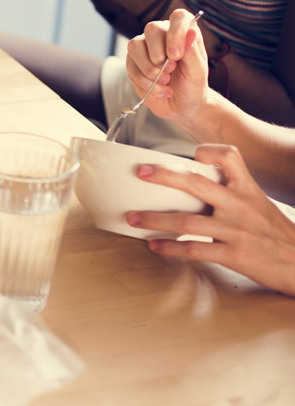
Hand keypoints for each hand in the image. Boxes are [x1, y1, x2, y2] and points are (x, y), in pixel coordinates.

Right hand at [125, 8, 209, 126]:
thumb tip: (191, 31)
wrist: (181, 105)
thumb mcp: (198, 72)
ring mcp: (145, 47)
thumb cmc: (193, 86)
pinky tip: (159, 88)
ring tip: (165, 81)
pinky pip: (131, 66)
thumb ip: (193, 51)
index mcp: (184, 32)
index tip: (176, 56)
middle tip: (171, 70)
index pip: (178, 18)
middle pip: (152, 28)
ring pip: (135, 45)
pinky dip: (146, 82)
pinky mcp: (133, 62)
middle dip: (159, 54)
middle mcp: (163, 35)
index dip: (175, 33)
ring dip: (149, 69)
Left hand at [127, 144, 294, 295]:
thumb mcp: (257, 201)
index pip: (228, 156)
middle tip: (140, 172)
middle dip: (164, 175)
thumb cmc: (272, 230)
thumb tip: (189, 182)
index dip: (207, 151)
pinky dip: (170, 247)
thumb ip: (229, 190)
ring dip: (155, 219)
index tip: (189, 155)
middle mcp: (239, 205)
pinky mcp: (233, 254)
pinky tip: (154, 245)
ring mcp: (235, 230)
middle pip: (196, 182)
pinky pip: (194, 249)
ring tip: (133, 218)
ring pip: (187, 221)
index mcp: (246, 188)